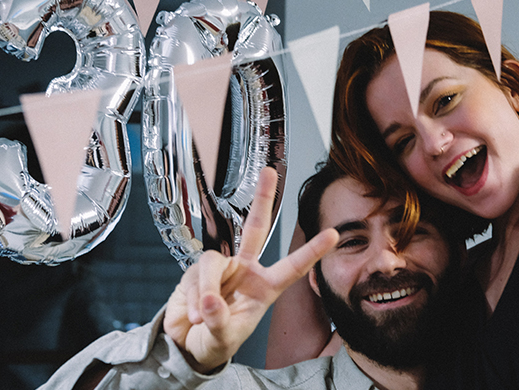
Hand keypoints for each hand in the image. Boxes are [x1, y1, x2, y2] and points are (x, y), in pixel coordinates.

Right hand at [163, 167, 338, 372]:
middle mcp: (245, 271)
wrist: (185, 346)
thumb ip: (218, 321)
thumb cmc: (214, 342)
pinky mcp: (195, 270)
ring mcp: (220, 268)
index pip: (293, 267)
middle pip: (255, 228)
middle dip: (262, 199)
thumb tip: (210, 301)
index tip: (333, 233)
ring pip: (214, 262)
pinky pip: (195, 276)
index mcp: (264, 288)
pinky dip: (193, 297)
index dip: (312, 251)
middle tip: (269, 173)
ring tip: (201, 315)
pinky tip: (191, 314)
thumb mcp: (222, 339)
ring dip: (207, 287)